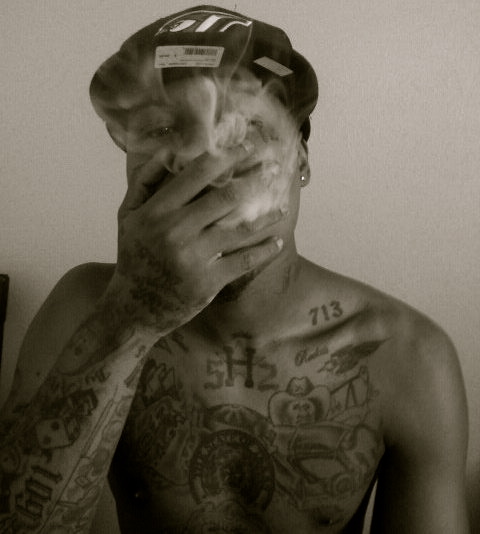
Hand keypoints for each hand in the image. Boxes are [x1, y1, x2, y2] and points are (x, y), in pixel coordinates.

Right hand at [107, 142, 284, 332]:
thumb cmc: (134, 256)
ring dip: (266, 216)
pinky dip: (263, 251)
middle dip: (254, 179)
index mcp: (157, 211)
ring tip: (283, 207)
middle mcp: (175, 231)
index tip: (247, 147)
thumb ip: (145, 180)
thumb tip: (168, 150)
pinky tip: (277, 242)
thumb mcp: (128, 215)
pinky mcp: (208, 281)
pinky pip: (243, 262)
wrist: (134, 306)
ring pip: (240, 229)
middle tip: (274, 169)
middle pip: (225, 197)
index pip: (197, 175)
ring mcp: (193, 257)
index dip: (226, 157)